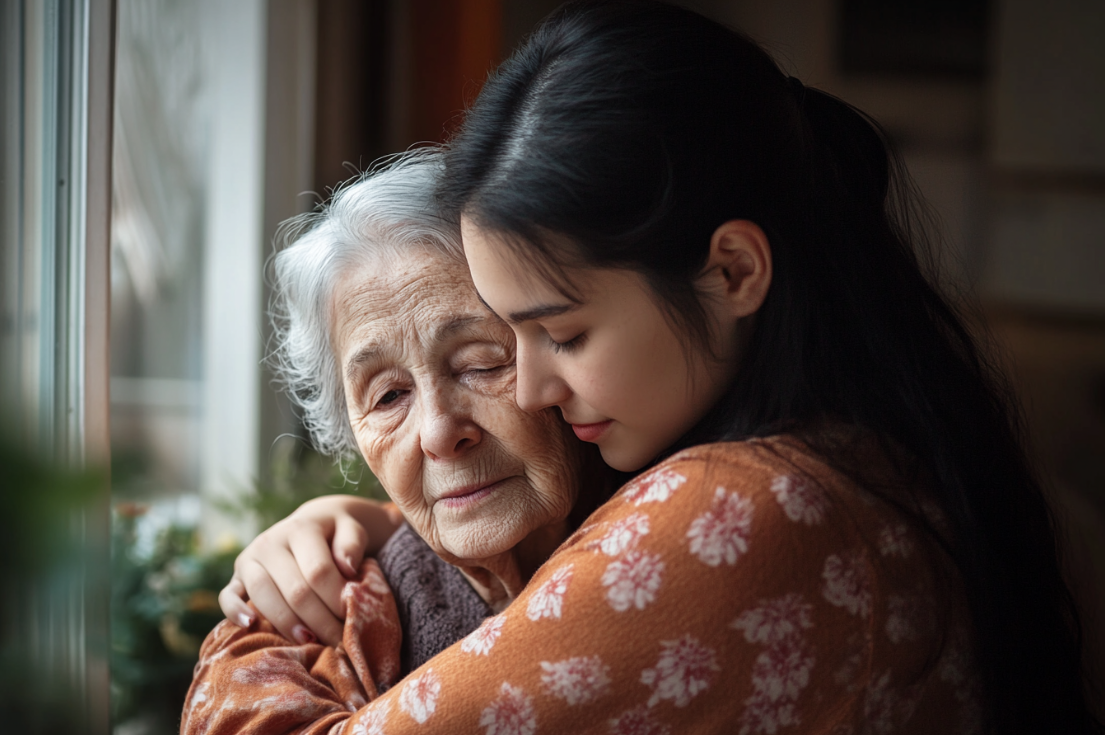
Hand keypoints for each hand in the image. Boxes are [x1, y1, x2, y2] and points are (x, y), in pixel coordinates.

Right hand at [218, 494, 402, 646]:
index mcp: (300, 528)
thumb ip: (352, 544)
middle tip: (339, 641)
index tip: (353, 617)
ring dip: (287, 623)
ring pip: (264, 595)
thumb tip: (347, 568)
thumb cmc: (337, 533)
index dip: (336, 599)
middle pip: (294, 589)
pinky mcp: (236, 576)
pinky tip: (250, 626)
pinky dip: (234, 611)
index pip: (318, 571)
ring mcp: (249, 559)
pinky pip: (228, 596)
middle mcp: (270, 542)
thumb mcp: (352, 528)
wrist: (314, 523)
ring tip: (309, 641)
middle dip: (319, 620)